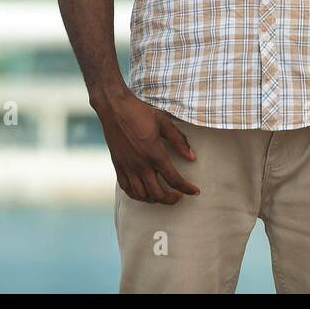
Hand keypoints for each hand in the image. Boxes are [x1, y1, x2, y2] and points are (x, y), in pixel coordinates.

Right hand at [94, 90, 199, 204]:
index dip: (187, 188)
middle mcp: (141, 164)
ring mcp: (128, 167)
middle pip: (157, 194)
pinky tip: (144, 192)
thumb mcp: (164, 123)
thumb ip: (179, 141)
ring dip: (154, 199)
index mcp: (154, 153)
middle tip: (178, 195)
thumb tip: (192, 157)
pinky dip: (137, 195)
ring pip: (141, 195)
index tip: (195, 191)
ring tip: (162, 194)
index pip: (174, 179)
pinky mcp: (118, 167)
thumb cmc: (140, 113)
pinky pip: (127, 189)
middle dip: (171, 199)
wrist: (114, 108)